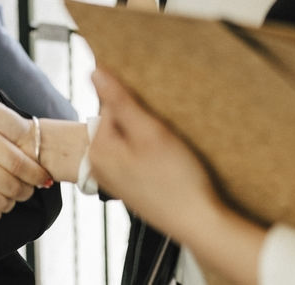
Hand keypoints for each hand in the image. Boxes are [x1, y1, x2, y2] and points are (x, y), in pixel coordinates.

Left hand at [88, 67, 217, 236]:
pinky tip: (168, 164)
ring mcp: (114, 178)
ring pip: (129, 140)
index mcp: (98, 149)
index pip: (110, 105)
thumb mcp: (150, 131)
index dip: (137, 106)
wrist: (199, 223)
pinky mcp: (131, 187)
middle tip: (164, 136)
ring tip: (168, 150)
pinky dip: (151, 154)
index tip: (155, 119)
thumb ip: (120, 100)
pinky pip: (136, 157)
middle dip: (141, 122)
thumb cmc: (177, 179)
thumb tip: (95, 70)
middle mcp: (99, 165)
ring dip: (148, 137)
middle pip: (118, 123)